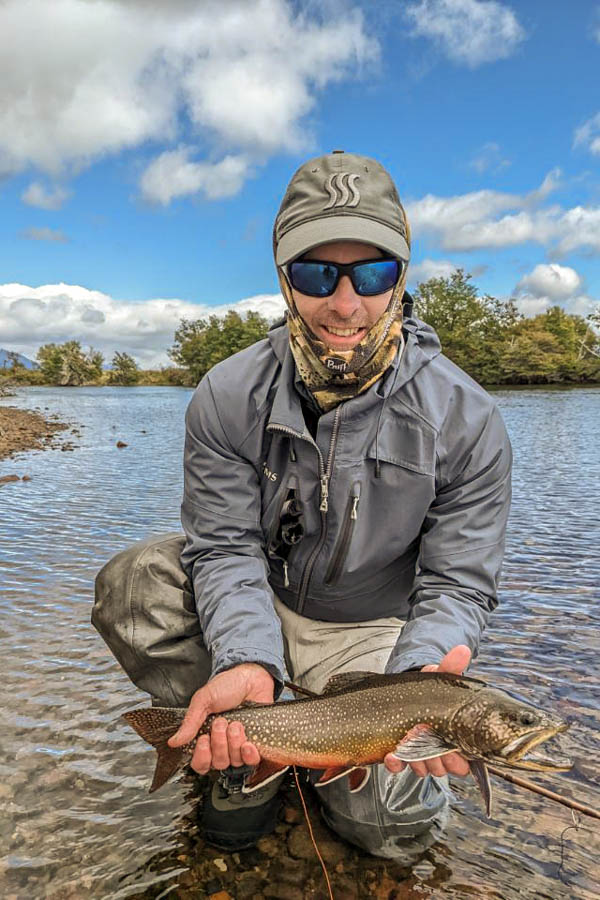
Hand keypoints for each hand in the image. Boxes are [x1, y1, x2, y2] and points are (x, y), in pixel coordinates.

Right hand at [167, 663, 273, 773]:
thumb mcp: (204, 700)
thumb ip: (190, 722)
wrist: (252, 678)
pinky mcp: (256, 745)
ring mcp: (239, 746)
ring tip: (236, 723)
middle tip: (221, 722)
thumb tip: (174, 741)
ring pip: (234, 761)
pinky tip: (248, 742)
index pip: (200, 763)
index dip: (202, 756)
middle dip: (219, 743)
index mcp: (206, 736)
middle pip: (218, 763)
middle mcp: (222, 745)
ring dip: (234, 742)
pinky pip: (252, 761)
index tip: (203, 738)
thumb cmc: (228, 686)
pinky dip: (249, 754)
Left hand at [384, 644, 471, 778]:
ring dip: (415, 759)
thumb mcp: (440, 676)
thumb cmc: (429, 689)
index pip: (463, 763)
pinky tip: (390, 754)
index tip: (448, 750)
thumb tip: (462, 650)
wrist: (406, 691)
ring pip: (422, 769)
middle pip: (442, 768)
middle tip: (426, 745)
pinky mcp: (401, 755)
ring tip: (407, 742)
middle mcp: (440, 751)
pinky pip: (399, 767)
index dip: (456, 760)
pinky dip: (394, 763)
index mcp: (455, 738)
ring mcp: (420, 755)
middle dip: (434, 760)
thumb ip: (451, 666)